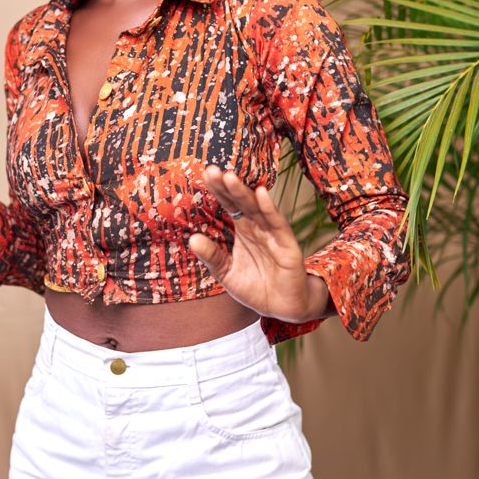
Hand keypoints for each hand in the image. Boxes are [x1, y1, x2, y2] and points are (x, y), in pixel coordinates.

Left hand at [188, 167, 330, 323]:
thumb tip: (192, 239)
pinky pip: (277, 224)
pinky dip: (270, 209)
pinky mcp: (287, 245)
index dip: (218, 191)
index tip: (205, 174)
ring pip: (257, 208)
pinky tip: (261, 193)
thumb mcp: (227, 272)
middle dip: (227, 186)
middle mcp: (257, 227)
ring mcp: (272, 234)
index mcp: (243, 230)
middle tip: (212, 170)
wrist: (282, 308)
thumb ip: (212, 256)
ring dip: (244, 192)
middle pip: (240, 202)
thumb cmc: (255, 288)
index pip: (228, 206)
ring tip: (230, 177)